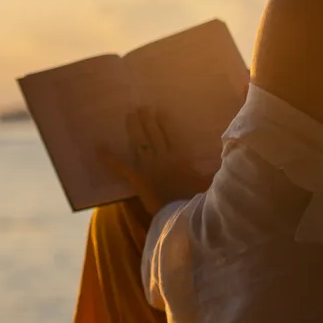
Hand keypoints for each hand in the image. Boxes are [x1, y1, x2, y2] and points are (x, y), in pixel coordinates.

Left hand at [97, 107, 211, 216]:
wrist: (183, 213)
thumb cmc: (198, 199)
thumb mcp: (208, 181)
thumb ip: (209, 170)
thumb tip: (224, 159)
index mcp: (179, 157)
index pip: (169, 135)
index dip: (162, 122)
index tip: (159, 111)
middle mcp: (163, 157)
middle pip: (152, 134)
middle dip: (145, 120)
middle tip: (139, 108)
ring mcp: (149, 166)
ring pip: (139, 142)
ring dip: (134, 128)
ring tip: (129, 116)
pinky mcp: (137, 178)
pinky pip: (120, 165)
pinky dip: (108, 157)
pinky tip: (98, 147)